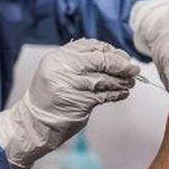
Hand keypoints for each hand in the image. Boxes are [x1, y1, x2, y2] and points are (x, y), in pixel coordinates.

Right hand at [0, 39, 138, 168]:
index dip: (110, 50)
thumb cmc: (50, 96)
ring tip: (131, 82)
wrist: (35, 122)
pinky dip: (117, 94)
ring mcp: (71, 85)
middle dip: (120, 64)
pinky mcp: (80, 102)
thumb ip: (80, 61)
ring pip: (105, 79)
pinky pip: (104, 95)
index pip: (90, 46)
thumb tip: (113, 56)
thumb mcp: (59, 70)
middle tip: (133, 68)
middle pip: (100, 60)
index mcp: (58, 57)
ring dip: (122, 81)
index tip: (122, 56)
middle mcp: (63, 68)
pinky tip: (123, 93)